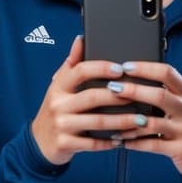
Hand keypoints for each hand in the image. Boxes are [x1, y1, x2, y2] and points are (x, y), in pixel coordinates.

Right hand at [30, 36, 168, 164]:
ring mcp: (61, 125)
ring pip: (97, 121)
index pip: (80, 71)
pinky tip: (126, 138)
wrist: (39, 142)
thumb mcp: (59, 85)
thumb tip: (81, 38)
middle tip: (140, 95)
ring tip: (141, 120)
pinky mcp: (66, 144)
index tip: (121, 68)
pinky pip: (94, 143)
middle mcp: (58, 104)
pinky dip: (111, 141)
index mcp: (58, 86)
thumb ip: (72, 63)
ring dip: (122, 121)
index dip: (101, 68)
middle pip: (92, 96)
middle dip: (119, 96)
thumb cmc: (57, 109)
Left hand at [104, 62, 181, 178]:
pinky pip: (152, 145)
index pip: (167, 73)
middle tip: (112, 88)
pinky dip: (134, 143)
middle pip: (160, 95)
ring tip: (110, 120)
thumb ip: (165, 91)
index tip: (125, 66)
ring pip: (153, 123)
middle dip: (134, 90)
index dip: (145, 68)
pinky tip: (121, 140)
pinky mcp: (181, 149)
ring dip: (128, 122)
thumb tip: (131, 78)